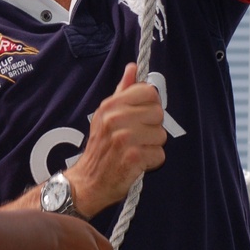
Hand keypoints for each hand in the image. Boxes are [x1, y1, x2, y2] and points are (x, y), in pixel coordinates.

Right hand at [66, 63, 164, 216]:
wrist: (88, 181)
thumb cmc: (101, 147)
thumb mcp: (106, 115)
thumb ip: (123, 91)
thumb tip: (132, 68)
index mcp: (110, 105)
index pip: (149, 92)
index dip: (150, 105)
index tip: (142, 116)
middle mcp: (115, 119)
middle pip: (158, 113)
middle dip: (153, 127)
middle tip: (137, 137)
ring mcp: (124, 138)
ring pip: (161, 135)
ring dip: (152, 146)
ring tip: (135, 150)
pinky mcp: (133, 157)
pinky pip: (159, 154)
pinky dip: (152, 162)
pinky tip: (137, 163)